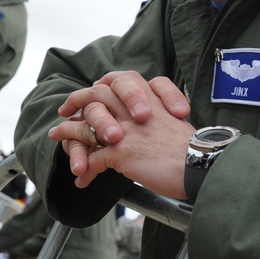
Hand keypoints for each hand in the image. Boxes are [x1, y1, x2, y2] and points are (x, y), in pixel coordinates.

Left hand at [48, 73, 192, 195]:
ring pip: (89, 124)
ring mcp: (126, 128)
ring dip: (70, 132)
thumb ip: (154, 122)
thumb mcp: (173, 126)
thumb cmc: (194, 151)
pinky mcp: (121, 150)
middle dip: (77, 100)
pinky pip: (93, 157)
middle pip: (98, 94)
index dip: (100, 86)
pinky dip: (85, 168)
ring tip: (57, 137)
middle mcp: (136, 109)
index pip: (119, 81)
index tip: (90, 91)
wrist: (202, 165)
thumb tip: (142, 132)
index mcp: (150, 99)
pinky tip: (82, 176)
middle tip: (64, 109)